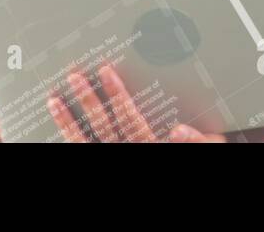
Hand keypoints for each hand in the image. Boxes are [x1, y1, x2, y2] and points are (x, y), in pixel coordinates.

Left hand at [47, 64, 225, 142]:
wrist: (170, 189)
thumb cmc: (192, 148)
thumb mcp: (207, 145)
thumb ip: (196, 141)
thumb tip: (178, 130)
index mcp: (150, 146)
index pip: (131, 119)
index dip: (117, 96)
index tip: (106, 72)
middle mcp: (130, 150)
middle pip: (105, 126)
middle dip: (89, 100)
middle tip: (75, 76)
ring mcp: (113, 155)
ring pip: (88, 139)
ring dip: (70, 118)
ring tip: (56, 97)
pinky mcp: (101, 157)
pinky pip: (80, 147)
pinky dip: (68, 130)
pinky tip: (56, 112)